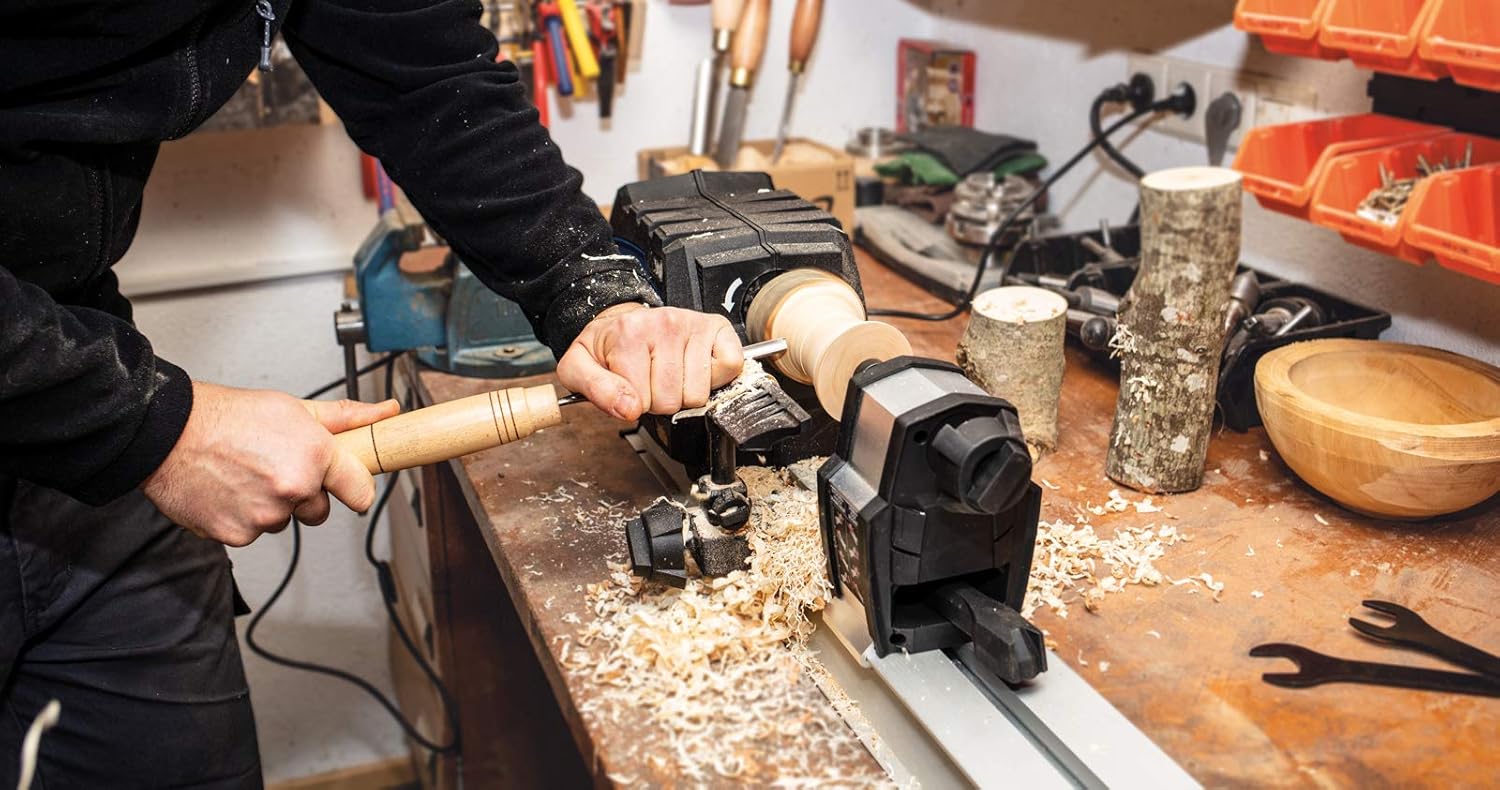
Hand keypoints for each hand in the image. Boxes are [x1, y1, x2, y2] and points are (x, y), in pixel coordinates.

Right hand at [142, 382, 400, 546]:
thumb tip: (386, 412)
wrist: (167, 434)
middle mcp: (294, 488)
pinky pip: (252, 532)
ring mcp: (265, 515)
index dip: (355, 489)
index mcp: (315, 456)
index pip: (361, 491)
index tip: (350, 488)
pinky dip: (242, 517)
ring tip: (245, 474)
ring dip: (270, 505)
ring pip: (284, 520)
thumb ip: (346, 417)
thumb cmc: (229, 416)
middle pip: (319, 510)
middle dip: (304, 494)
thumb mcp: (295, 408)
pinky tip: (228, 490)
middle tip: (275, 467)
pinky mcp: (237, 535)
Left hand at [557, 304, 743, 420]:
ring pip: (701, 391)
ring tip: (670, 374)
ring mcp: (693, 324)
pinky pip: (730, 367)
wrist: (623, 322)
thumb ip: (595, 390)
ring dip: (686, 392)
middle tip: (650, 381)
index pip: (643, 402)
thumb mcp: (578, 368)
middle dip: (661, 400)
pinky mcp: (717, 328)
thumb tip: (628, 408)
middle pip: (674, 399)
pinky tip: (696, 368)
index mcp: (629, 333)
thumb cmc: (606, 348)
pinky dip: (717, 377)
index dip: (636, 404)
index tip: (630, 387)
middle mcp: (665, 323)